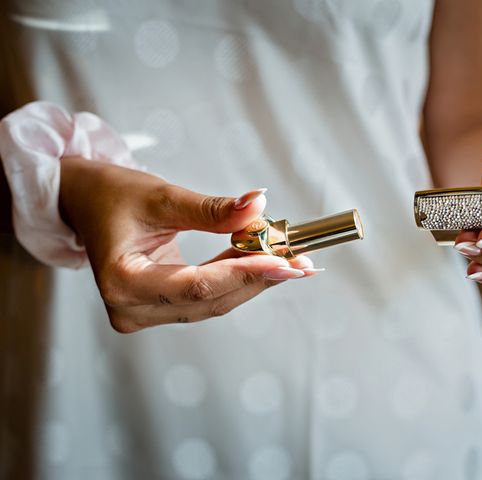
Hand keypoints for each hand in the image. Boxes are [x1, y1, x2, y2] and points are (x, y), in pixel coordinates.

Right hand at [59, 156, 318, 332]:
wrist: (84, 201)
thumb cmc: (110, 195)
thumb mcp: (160, 196)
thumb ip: (211, 209)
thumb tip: (258, 205)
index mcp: (122, 283)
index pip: (198, 286)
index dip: (246, 273)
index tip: (285, 260)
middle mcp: (132, 309)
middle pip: (212, 299)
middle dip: (259, 277)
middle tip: (300, 261)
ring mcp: (145, 312)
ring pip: (214, 301)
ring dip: (253, 279)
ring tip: (291, 260)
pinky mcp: (158, 307)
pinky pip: (207, 296)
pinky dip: (237, 278)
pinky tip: (265, 263)